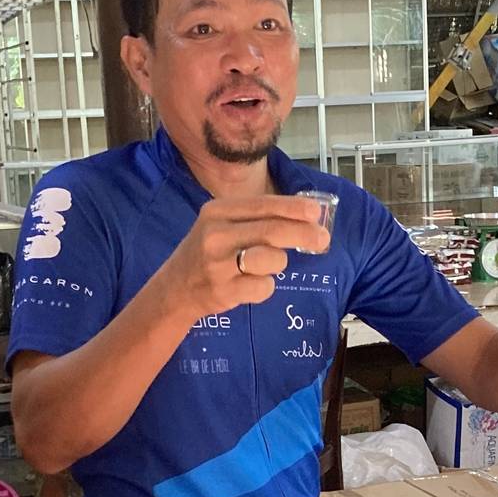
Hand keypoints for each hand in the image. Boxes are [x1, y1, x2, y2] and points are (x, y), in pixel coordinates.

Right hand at [160, 195, 328, 320]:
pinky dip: (264, 287)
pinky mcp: (223, 291)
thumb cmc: (209, 253)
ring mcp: (217, 264)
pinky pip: (265, 287)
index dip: (293, 208)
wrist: (175, 289)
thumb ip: (257, 219)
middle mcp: (215, 235)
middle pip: (272, 231)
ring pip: (272, 260)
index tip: (316, 213)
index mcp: (217, 211)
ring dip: (277, 264)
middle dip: (303, 234)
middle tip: (322, 239)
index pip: (263, 205)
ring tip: (260, 267)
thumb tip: (308, 216)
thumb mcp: (223, 225)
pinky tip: (247, 285)